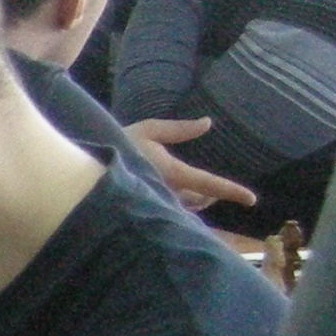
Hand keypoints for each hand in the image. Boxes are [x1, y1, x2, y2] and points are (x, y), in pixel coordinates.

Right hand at [123, 119, 260, 218]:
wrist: (84, 172)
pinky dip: (178, 208)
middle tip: (213, 192)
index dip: (232, 191)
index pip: (209, 184)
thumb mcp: (148, 130)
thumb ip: (179, 129)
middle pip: (200, 200)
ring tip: (196, 196)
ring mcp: (158, 205)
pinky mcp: (146, 210)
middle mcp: (168, 194)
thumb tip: (207, 123)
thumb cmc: (117, 146)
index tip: (252, 199)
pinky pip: (170, 212)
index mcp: (173, 174)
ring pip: (185, 208)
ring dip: (194, 202)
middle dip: (207, 196)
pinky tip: (172, 203)